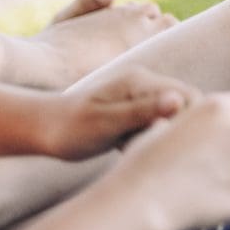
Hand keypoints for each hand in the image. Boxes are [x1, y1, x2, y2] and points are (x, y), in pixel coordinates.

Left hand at [37, 69, 192, 161]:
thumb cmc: (70, 128)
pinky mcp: (132, 110)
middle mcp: (143, 84)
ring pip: (169, 117)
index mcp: (140, 81)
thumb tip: (179, 102)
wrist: (40, 129)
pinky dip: (147, 138)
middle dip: (174, 129)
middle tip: (144, 146)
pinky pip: (154, 123)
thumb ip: (143, 111)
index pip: (187, 95)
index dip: (188, 120)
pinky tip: (126, 148)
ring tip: (130, 147)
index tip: (166, 142)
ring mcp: (138, 96)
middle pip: (182, 105)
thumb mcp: (106, 122)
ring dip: (159, 135)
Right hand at [113, 91, 229, 229]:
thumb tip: (191, 127)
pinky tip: (196, 205)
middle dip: (226, 152)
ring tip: (188, 189)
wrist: (138, 203)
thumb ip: (190, 122)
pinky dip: (224, 203)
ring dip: (224, 177)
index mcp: (218, 110)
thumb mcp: (163, 126)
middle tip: (193, 169)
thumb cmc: (142, 163)